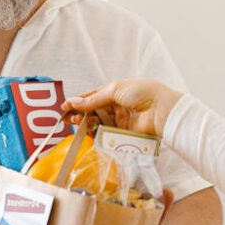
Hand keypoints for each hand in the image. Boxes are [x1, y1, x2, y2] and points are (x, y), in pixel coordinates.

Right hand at [62, 79, 181, 136]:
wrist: (161, 109)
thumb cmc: (141, 93)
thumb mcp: (114, 90)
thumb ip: (94, 99)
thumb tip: (74, 102)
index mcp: (114, 91)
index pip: (91, 96)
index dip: (78, 101)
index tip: (64, 107)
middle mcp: (115, 106)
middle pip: (92, 111)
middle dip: (79, 114)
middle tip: (68, 119)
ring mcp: (118, 120)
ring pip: (96, 123)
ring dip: (85, 123)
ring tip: (76, 123)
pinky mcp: (122, 133)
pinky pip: (105, 134)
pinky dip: (95, 133)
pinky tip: (88, 131)